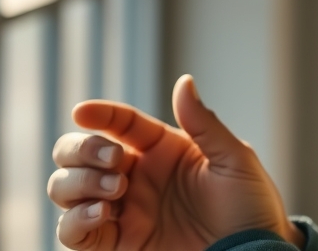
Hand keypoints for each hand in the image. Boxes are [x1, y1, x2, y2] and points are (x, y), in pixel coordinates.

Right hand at [47, 74, 303, 250]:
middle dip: (82, 149)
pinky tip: (101, 213)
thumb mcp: (234, 161)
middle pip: (79, 153)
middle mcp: (134, 177)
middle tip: (114, 161)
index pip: (120, 123)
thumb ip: (205, 123)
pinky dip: (75, 221)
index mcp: (161, 150)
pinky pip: (72, 232)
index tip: (82, 112)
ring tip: (113, 190)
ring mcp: (122, 212)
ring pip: (66, 188)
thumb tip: (185, 82)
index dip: (99, 114)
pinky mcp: (116, 245)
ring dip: (78, 182)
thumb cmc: (250, 208)